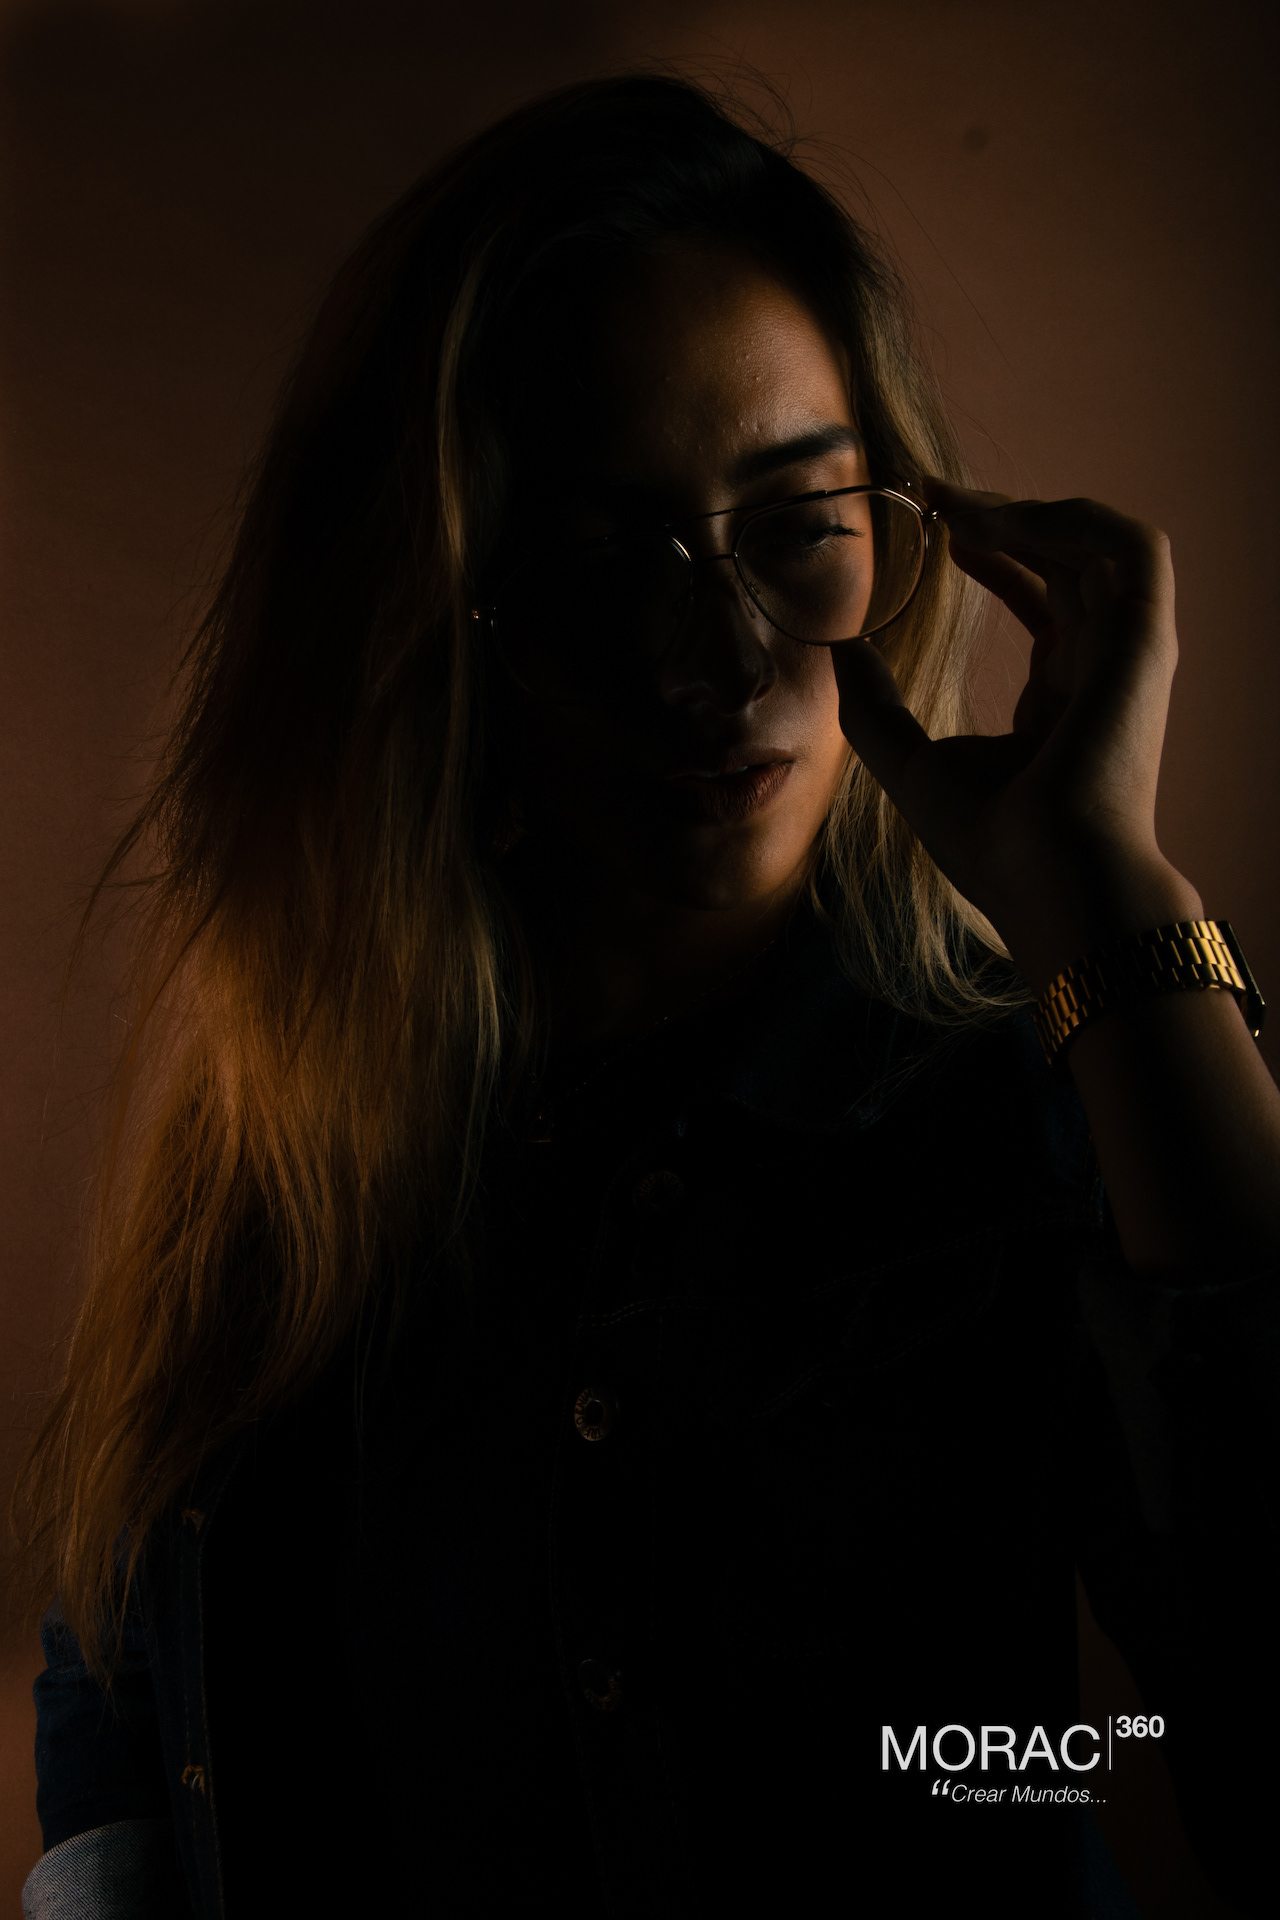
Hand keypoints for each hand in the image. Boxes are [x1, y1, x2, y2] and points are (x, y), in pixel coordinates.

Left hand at [830, 480, 1200, 987]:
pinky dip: (1072, 519)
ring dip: (1032, 511)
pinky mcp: (1145, 640)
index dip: (991, 552)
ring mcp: (1130, 654)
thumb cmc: (991, 844)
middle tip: (935, 494)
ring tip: (962, 504)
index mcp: (1059, 701)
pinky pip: (1131, 548)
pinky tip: (1004, 518)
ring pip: (1100, 546)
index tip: (935, 524)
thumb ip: (873, 704)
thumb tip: (838, 647)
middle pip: (1066, 561)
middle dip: (1003, 516)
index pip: (1040, 599)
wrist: (1051, 881)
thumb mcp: (908, 762)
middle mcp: (1101, 670)